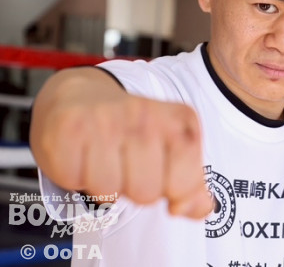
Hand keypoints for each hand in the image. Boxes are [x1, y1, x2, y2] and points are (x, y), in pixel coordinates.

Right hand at [31, 70, 211, 218]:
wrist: (82, 97)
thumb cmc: (133, 132)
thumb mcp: (173, 152)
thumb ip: (190, 187)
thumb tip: (190, 209)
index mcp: (180, 120)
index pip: (186, 183)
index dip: (171, 190)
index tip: (161, 172)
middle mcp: (146, 114)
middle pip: (147, 193)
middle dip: (135, 189)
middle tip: (126, 165)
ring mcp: (107, 118)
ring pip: (109, 192)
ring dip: (103, 186)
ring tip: (103, 160)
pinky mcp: (70, 126)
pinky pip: (74, 181)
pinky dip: (74, 177)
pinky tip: (81, 154)